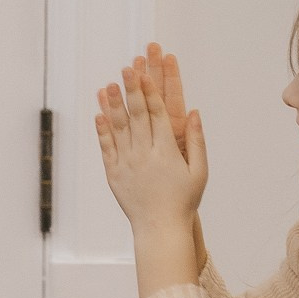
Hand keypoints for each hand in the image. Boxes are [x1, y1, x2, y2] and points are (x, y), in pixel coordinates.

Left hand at [96, 56, 207, 231]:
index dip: (151, 92)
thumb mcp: (199, 172)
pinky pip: (106, 148)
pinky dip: (102, 131)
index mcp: (167, 152)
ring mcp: (127, 164)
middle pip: (137, 116)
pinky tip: (98, 114)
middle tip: (126, 69)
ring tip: (107, 85)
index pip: (158, 115)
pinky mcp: (114, 174)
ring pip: (118, 129)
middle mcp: (144, 155)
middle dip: (132, 90)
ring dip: (113, 105)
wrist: (160, 228)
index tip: (146, 73)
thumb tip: (195, 112)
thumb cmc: (184, 200)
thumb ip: (197, 141)